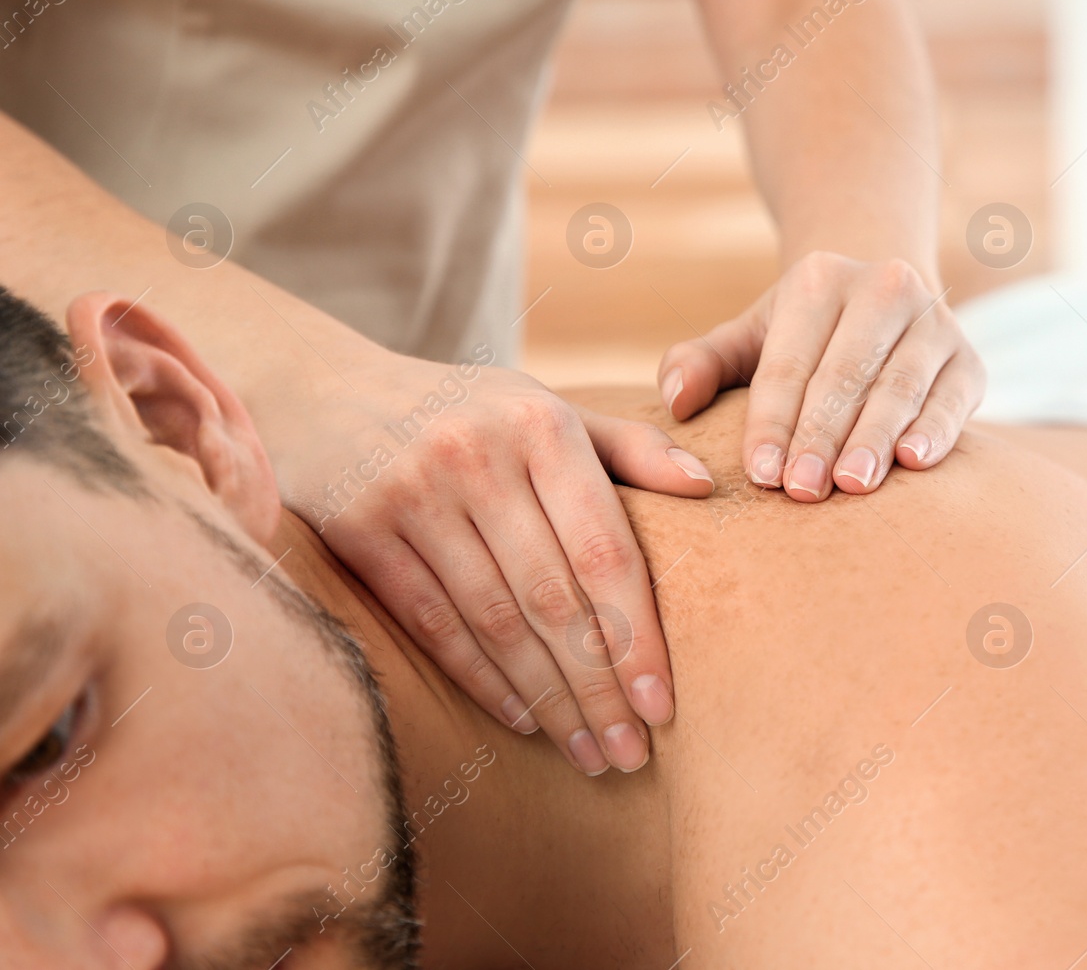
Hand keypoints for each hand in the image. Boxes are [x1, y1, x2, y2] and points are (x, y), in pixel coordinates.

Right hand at [265, 347, 713, 775]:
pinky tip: (524, 719)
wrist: (322, 387)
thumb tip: (707, 487)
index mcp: (541, 426)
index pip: (604, 550)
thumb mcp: (545, 409)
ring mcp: (411, 492)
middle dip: (598, 687)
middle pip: (553, 598)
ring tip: (588, 753)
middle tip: (632, 754)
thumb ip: (629, 447)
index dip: (637, 635)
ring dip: (547, 699)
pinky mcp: (357, 529)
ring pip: (495, 621)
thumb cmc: (466, 411)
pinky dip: (481, 678)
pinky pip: (432, 623)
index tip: (664, 704)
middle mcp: (478, 456)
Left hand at [657, 251, 984, 500]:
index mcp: (820, 280)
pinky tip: (913, 460)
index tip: (761, 473)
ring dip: (875, 437)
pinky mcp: (969, 359)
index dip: (773, 420)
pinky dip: (936, 428)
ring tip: (852, 485)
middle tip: (801, 490)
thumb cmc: (804, 336)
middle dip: (821, 435)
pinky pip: (952, 397)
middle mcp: (884, 288)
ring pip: (900, 385)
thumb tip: (675, 401)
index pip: (789, 362)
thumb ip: (703, 363)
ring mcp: (934, 322)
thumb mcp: (750, 337)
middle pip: (845, 374)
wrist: (885, 300)